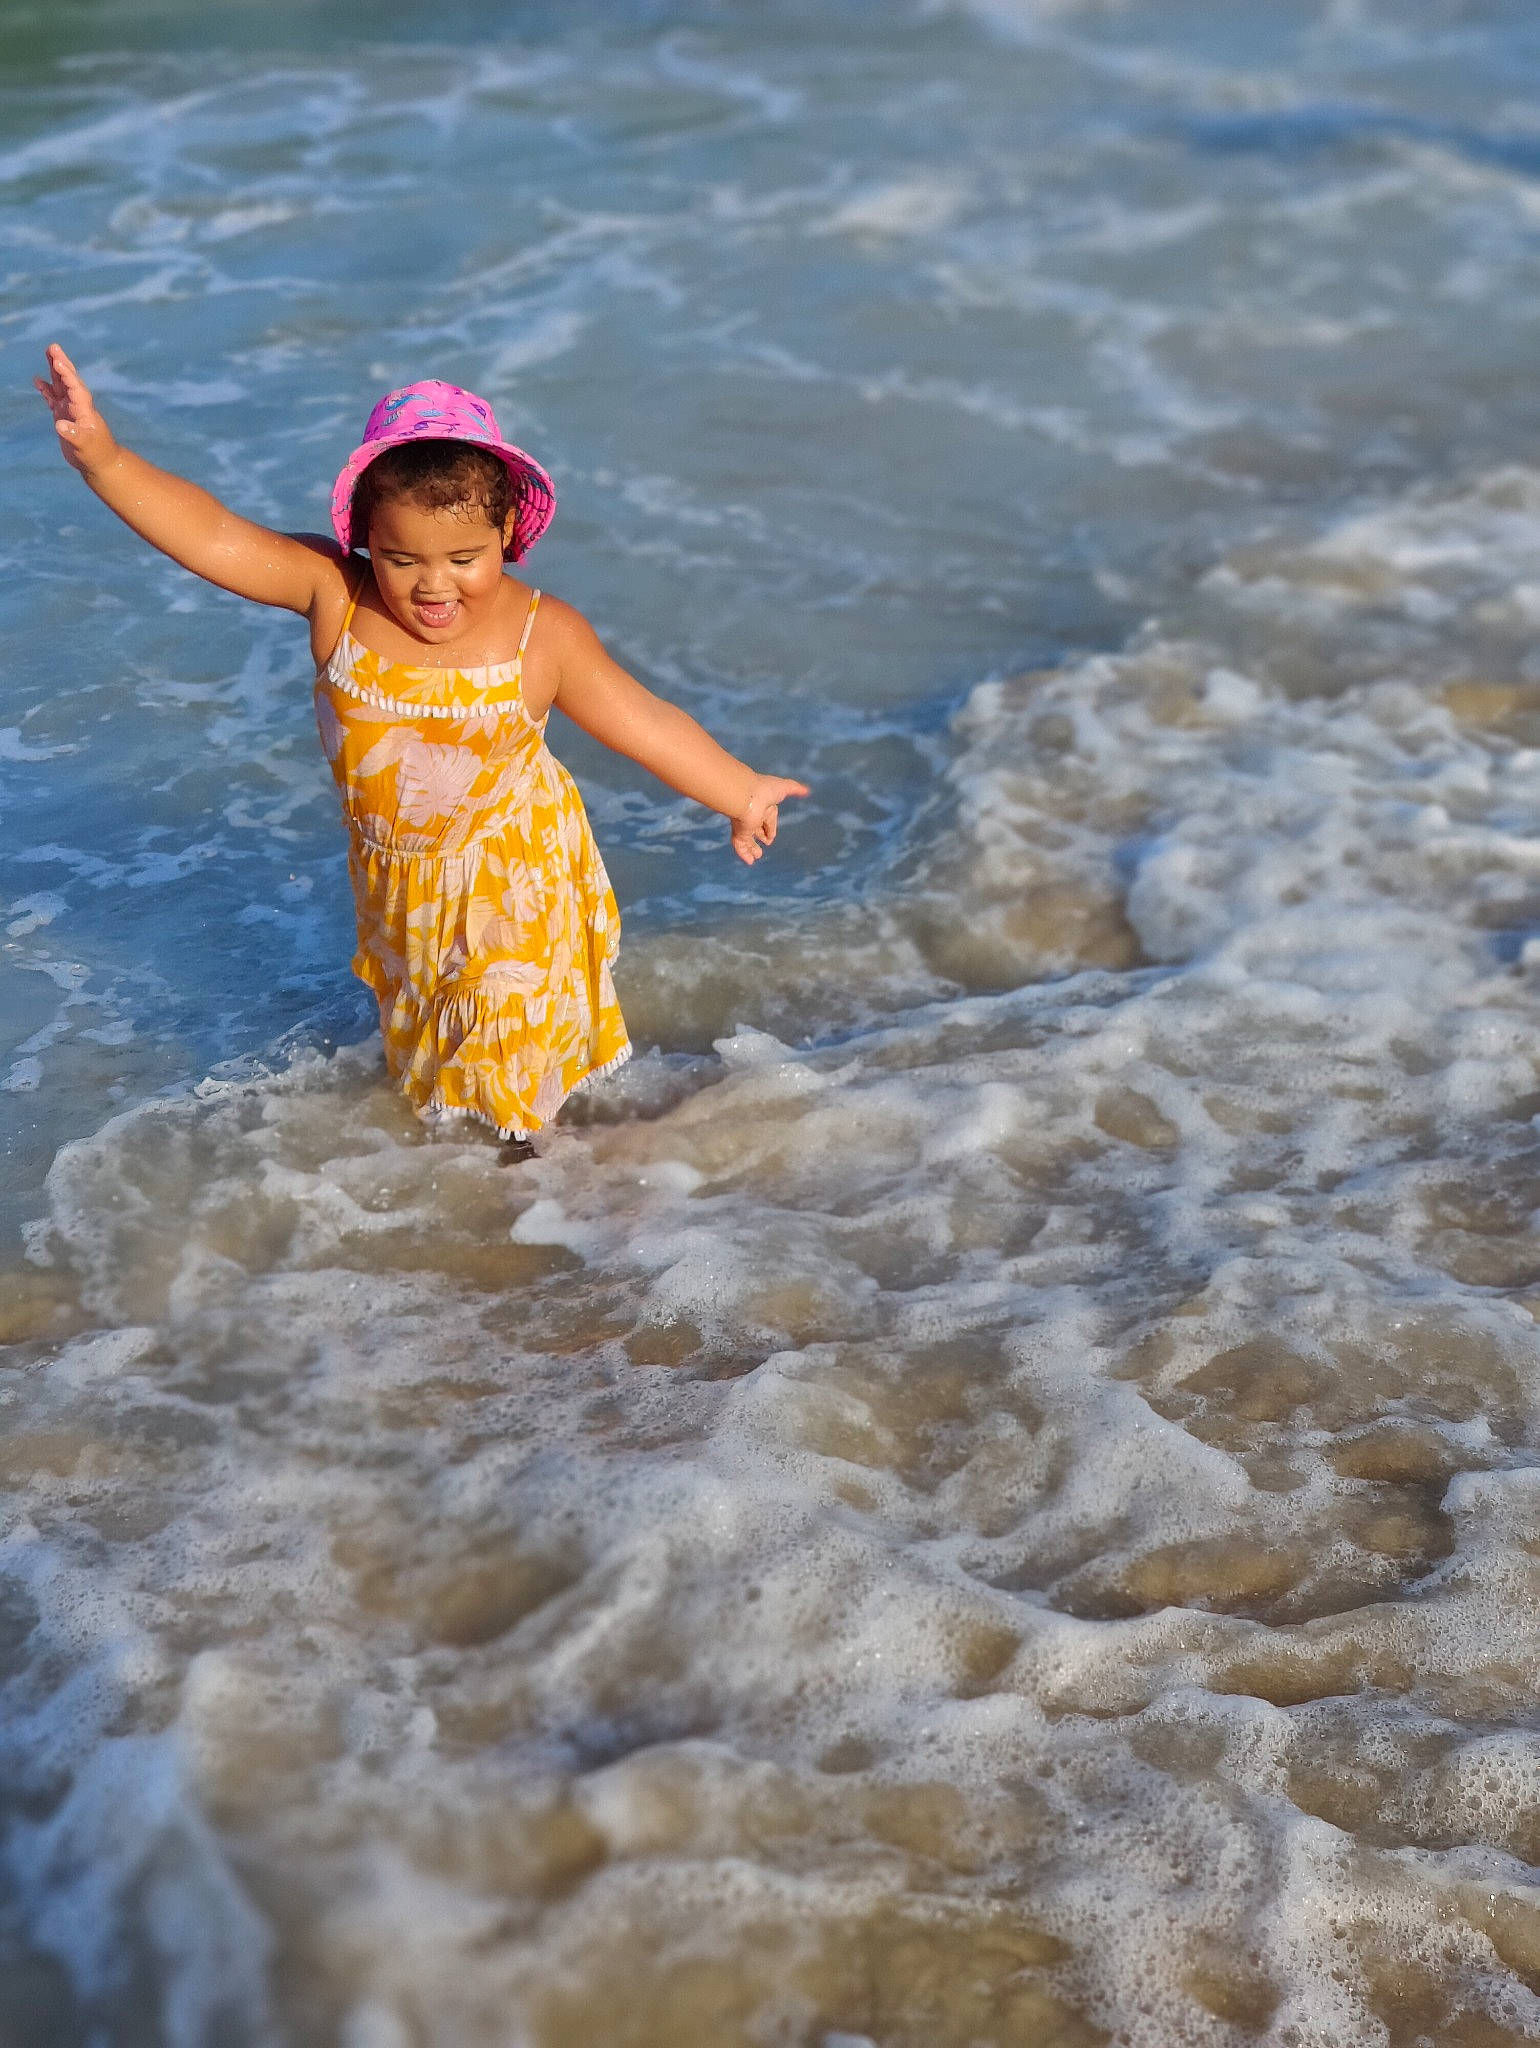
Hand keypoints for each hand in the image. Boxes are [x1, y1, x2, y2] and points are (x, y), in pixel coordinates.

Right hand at [35, 344, 116, 476]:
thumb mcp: (85, 446)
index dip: (67, 375)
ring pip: (61, 385)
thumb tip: (60, 426)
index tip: (58, 362)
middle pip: (69, 380)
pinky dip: (46, 389)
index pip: (75, 388)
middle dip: (61, 364)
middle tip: (53, 346)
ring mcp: (70, 410)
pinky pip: (54, 398)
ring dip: (54, 371)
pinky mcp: (64, 416)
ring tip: (48, 353)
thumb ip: (73, 435)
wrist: (101, 463)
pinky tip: (38, 381)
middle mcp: (78, 406)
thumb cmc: (96, 454)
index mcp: (84, 409)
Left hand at [730, 775, 808, 864]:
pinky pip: (741, 845)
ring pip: (748, 839)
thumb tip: (807, 790)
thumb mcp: (784, 788)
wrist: (747, 796)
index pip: (768, 818)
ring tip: (757, 856)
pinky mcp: (740, 833)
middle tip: (767, 842)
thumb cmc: (765, 789)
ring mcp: (745, 825)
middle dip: (761, 835)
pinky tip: (750, 862)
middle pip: (758, 828)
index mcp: (764, 805)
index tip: (771, 835)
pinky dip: (744, 854)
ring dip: (752, 847)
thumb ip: (796, 789)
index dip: (770, 826)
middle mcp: (753, 815)